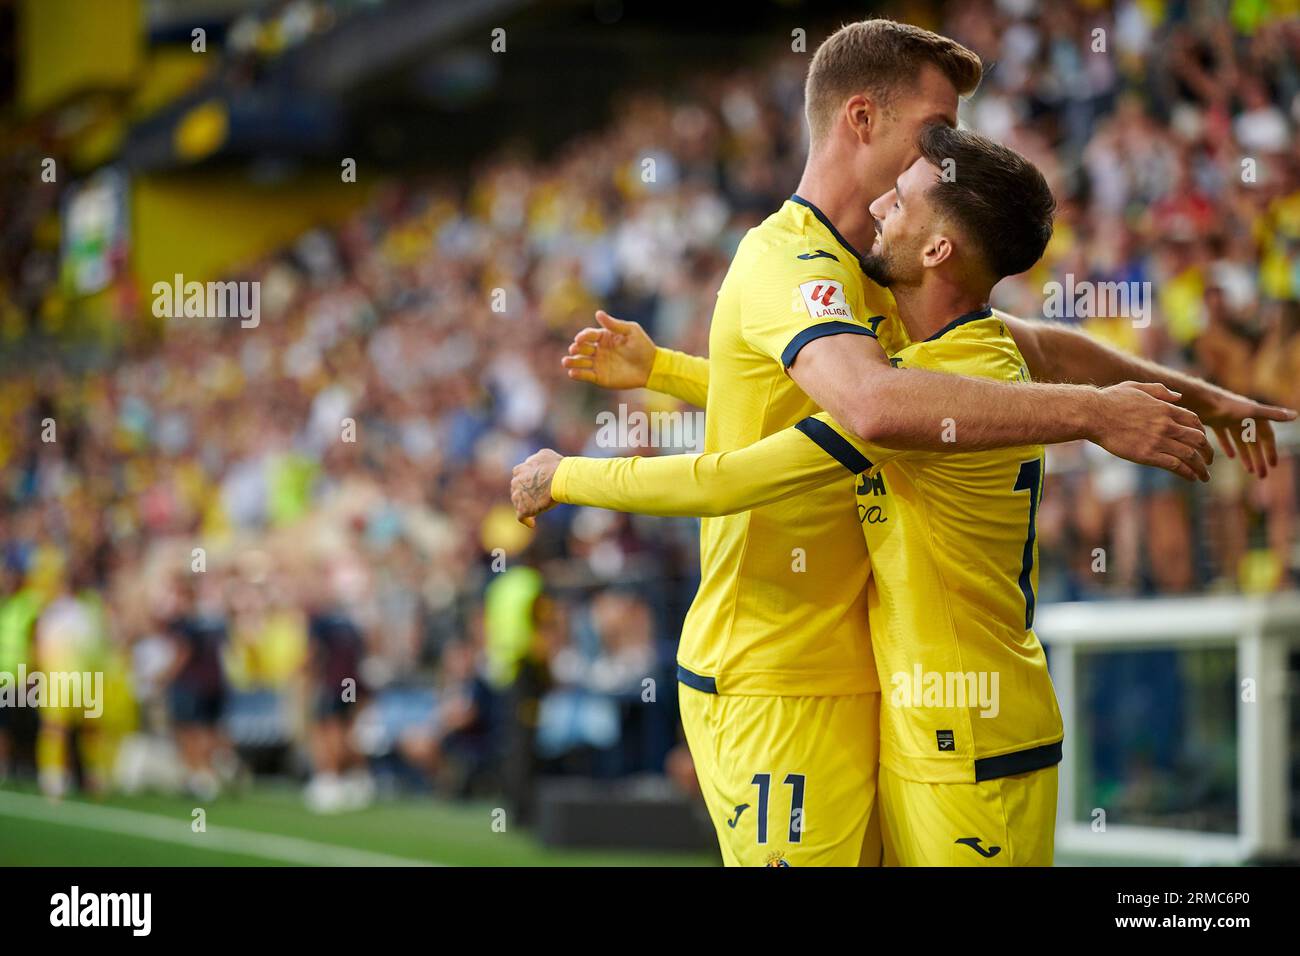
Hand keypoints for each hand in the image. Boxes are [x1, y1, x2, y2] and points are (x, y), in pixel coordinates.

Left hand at [511, 449, 563, 526]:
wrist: (560, 479)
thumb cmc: (556, 466)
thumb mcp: (544, 455)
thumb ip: (535, 459)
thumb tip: (532, 461)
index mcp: (519, 470)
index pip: (518, 477)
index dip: (526, 482)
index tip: (533, 486)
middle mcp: (515, 483)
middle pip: (516, 491)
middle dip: (524, 494)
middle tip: (535, 499)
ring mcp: (518, 496)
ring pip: (517, 503)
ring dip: (525, 506)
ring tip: (535, 511)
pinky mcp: (523, 509)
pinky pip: (522, 517)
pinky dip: (527, 520)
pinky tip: (533, 524)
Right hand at [561, 310, 656, 389]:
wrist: (651, 367)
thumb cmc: (642, 347)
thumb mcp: (630, 331)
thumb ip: (614, 324)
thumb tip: (598, 313)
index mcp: (604, 337)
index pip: (589, 335)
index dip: (583, 336)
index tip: (580, 339)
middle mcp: (598, 350)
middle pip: (582, 348)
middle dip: (575, 348)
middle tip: (574, 349)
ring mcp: (598, 364)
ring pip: (580, 362)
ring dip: (571, 361)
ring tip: (565, 362)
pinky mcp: (600, 377)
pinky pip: (586, 375)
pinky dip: (578, 375)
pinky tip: (572, 373)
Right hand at [1090, 382, 1213, 481]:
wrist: (1094, 414)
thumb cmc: (1111, 400)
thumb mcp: (1137, 387)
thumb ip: (1160, 391)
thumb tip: (1178, 396)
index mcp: (1165, 409)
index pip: (1195, 421)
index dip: (1202, 433)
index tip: (1202, 442)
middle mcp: (1166, 425)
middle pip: (1198, 440)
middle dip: (1208, 452)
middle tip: (1209, 461)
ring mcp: (1158, 440)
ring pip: (1190, 455)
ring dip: (1201, 467)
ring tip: (1204, 475)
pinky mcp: (1148, 455)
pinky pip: (1175, 465)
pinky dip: (1187, 473)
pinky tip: (1191, 478)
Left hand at [1183, 386, 1295, 478]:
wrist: (1200, 400)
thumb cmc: (1227, 406)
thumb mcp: (1252, 412)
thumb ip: (1273, 414)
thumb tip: (1295, 416)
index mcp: (1254, 416)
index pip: (1267, 436)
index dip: (1270, 450)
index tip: (1273, 465)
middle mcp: (1243, 418)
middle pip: (1253, 442)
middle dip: (1259, 459)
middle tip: (1261, 476)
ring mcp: (1229, 420)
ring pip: (1240, 441)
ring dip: (1245, 456)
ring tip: (1249, 471)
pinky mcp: (1214, 421)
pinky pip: (1224, 436)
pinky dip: (1228, 446)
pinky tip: (1230, 457)